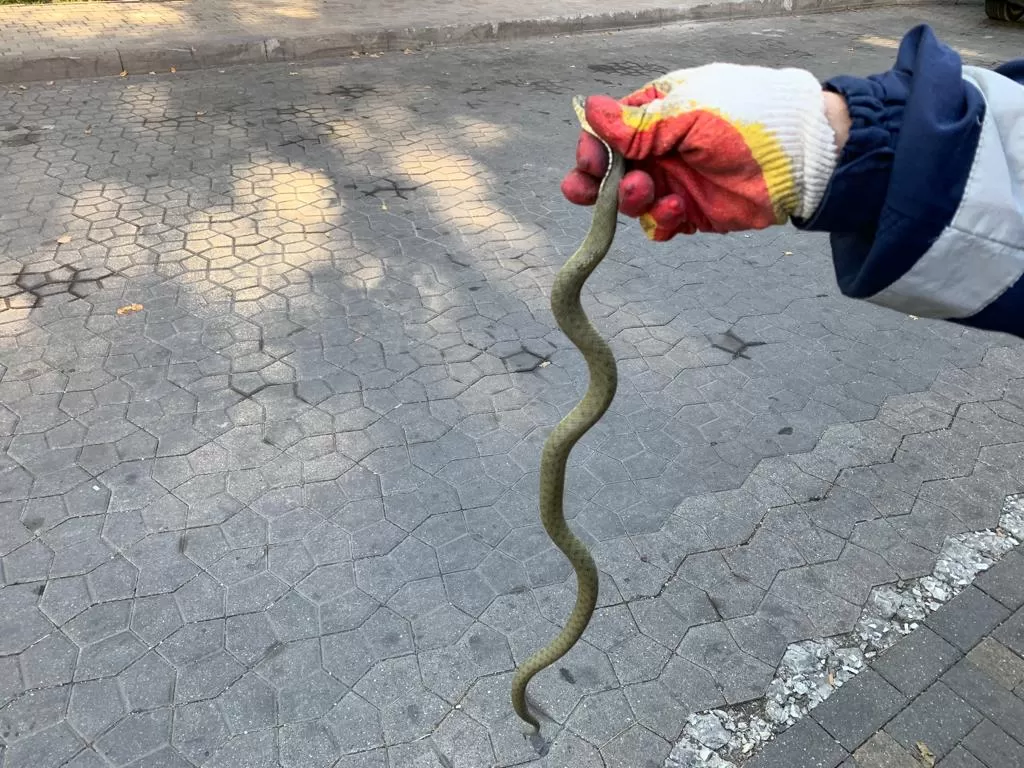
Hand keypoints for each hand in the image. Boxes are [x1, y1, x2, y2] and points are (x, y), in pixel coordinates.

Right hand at [561, 64, 842, 239]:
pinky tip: (676, 211)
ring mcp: (675, 181)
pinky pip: (658, 225)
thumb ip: (639, 124)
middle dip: (595, 183)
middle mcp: (661, 149)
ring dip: (631, 199)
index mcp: (658, 114)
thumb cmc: (750, 120)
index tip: (589, 161)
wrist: (801, 159)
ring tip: (650, 193)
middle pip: (610, 170)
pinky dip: (659, 222)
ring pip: (630, 200)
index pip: (609, 131)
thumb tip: (590, 111)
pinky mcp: (691, 212)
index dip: (592, 148)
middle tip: (588, 192)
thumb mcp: (690, 114)